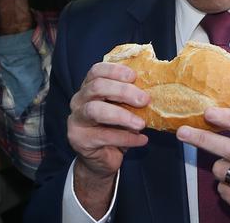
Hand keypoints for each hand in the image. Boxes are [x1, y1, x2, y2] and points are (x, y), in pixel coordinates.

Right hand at [67, 62, 149, 216]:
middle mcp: (78, 100)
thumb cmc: (115, 127)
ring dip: (122, 116)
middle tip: (144, 100)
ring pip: (95, 110)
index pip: (97, 71)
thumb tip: (153, 87)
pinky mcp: (79, 139)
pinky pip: (104, 136)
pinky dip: (126, 138)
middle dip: (123, 91)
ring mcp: (76, 119)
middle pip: (97, 87)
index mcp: (89, 87)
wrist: (101, 158)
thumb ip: (130, 96)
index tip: (134, 76)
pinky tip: (141, 140)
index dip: (115, 70)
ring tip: (141, 124)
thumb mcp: (123, 108)